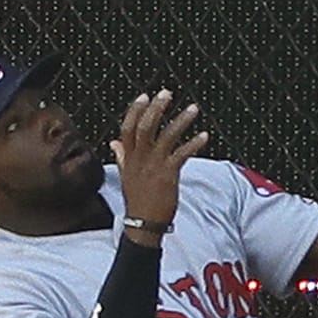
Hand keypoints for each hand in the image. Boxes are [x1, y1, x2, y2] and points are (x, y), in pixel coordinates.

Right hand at [110, 89, 208, 243]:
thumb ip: (122, 156)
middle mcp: (140, 159)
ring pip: (165, 137)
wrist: (143, 224)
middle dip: (156, 108)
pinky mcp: (168, 175)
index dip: (135, 111)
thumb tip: (114, 142)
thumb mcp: (126, 176)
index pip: (128, 128)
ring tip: (193, 109)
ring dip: (180, 121)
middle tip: (167, 93)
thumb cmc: (137, 200)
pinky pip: (182, 154)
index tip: (145, 96)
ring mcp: (153, 166)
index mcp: (129, 158)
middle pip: (145, 127)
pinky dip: (194, 144)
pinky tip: (204, 136)